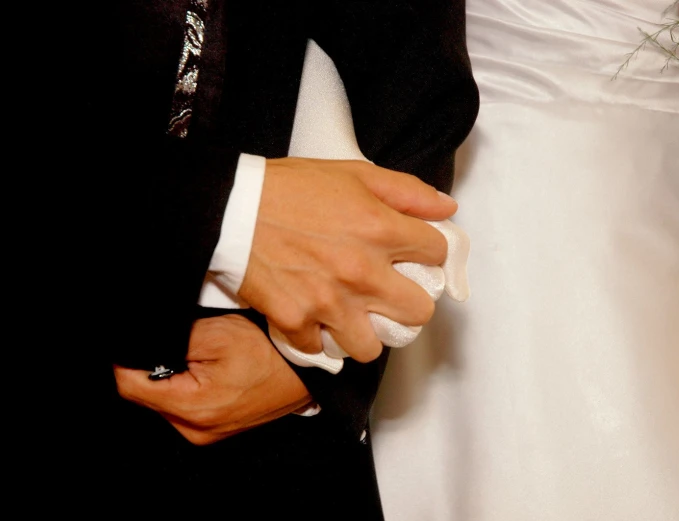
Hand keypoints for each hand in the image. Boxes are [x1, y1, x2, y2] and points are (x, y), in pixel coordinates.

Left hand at [114, 314, 310, 445]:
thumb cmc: (268, 353)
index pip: (129, 385)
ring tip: (195, 355)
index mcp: (192, 408)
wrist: (305, 375)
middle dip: (150, 365)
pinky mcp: (213, 430)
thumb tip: (138, 341)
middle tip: (177, 341)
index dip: (126, 358)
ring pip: (162, 400)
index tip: (133, 337)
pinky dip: (184, 387)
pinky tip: (204, 370)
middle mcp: (194, 429)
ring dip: (168, 376)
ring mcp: (204, 434)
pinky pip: (182, 407)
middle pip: (144, 395)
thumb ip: (171, 338)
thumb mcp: (217, 334)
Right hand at [238, 157, 457, 362]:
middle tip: (392, 294)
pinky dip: (318, 337)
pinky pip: (320, 349)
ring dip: (365, 333)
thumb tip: (447, 208)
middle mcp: (361, 272)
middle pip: (418, 312)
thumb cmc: (290, 189)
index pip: (438, 254)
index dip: (429, 252)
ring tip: (353, 316)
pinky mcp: (296, 322)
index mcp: (381, 230)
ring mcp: (329, 302)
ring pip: (371, 347)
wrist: (231, 209)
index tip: (415, 254)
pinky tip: (314, 317)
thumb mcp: (354, 173)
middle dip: (409, 303)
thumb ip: (407, 191)